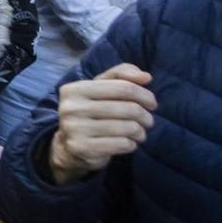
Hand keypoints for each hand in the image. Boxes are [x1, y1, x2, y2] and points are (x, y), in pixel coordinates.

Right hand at [47, 62, 155, 182]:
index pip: (123, 87)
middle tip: (148, 121)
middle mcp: (71, 108)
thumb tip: (146, 77)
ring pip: (128, 127)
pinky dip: (131, 144)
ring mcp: (74, 129)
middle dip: (146, 116)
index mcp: (75, 89)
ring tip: (139, 133)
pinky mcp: (82, 148)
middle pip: (128, 109)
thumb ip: (122, 74)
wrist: (69, 144)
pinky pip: (122, 144)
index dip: (144, 95)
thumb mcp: (101, 87)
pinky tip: (128, 143)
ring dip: (140, 132)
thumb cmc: (91, 110)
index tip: (152, 104)